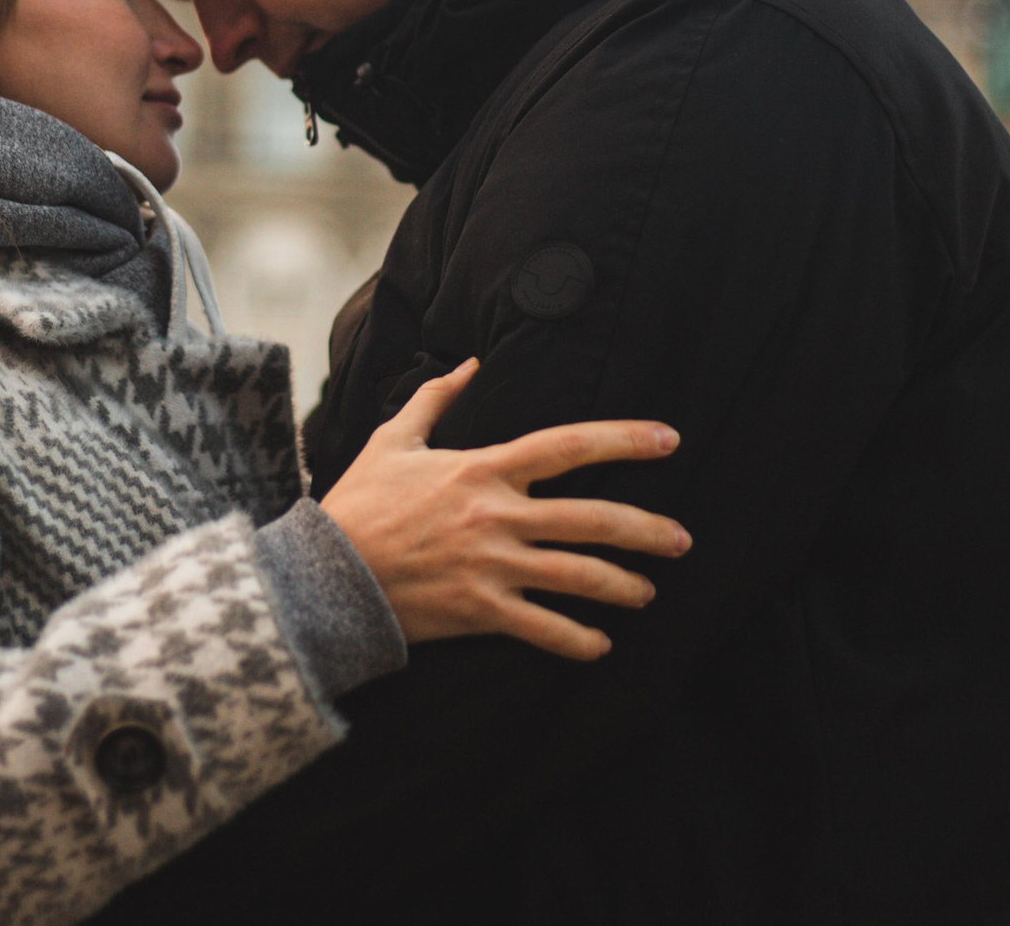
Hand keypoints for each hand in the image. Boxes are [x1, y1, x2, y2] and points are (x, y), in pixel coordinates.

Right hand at [320, 358, 690, 660]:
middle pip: (592, 518)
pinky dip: (578, 641)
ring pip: (578, 576)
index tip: (668, 438)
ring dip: (623, 587)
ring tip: (648, 593)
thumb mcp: (392, 440)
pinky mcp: (480, 610)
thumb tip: (466, 362)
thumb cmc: (359, 503)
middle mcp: (497, 515)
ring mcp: (492, 565)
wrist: (326, 572)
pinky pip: (543, 629)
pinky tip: (600, 646)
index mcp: (483, 469)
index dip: (623, 439)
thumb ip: (434, 399)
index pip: (567, 446)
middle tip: (683, 539)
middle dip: (646, 529)